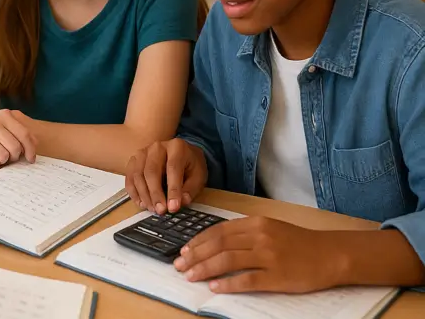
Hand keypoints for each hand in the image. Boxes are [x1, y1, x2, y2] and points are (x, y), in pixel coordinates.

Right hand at [0, 109, 36, 166]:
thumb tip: (35, 143)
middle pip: (15, 147)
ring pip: (4, 156)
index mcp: (2, 115)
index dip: (30, 149)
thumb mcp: (1, 124)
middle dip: (15, 156)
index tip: (31, 158)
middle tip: (10, 157)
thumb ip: (19, 130)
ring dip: (4, 160)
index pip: (24, 134)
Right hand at [125, 138, 206, 213]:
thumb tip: (182, 201)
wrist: (181, 154)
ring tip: (152, 209)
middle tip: (160, 210)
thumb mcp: (199, 176)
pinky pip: (129, 177)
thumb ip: (191, 189)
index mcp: (177, 147)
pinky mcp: (134, 160)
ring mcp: (143, 152)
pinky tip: (142, 203)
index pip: (173, 168)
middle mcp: (157, 147)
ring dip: (144, 195)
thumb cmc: (190, 166)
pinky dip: (133, 192)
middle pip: (151, 171)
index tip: (173, 207)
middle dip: (155, 194)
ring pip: (138, 174)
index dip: (173, 189)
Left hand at [174, 216, 341, 292]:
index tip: (184, 250)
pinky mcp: (278, 275)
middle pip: (219, 245)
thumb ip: (245, 233)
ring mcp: (269, 256)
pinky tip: (216, 287)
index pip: (218, 231)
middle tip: (180, 266)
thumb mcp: (270, 228)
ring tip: (191, 276)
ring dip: (205, 269)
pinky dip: (229, 283)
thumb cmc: (298, 242)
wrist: (331, 254)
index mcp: (256, 223)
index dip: (198, 241)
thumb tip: (215, 243)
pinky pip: (247, 279)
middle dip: (195, 256)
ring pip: (228, 260)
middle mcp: (260, 236)